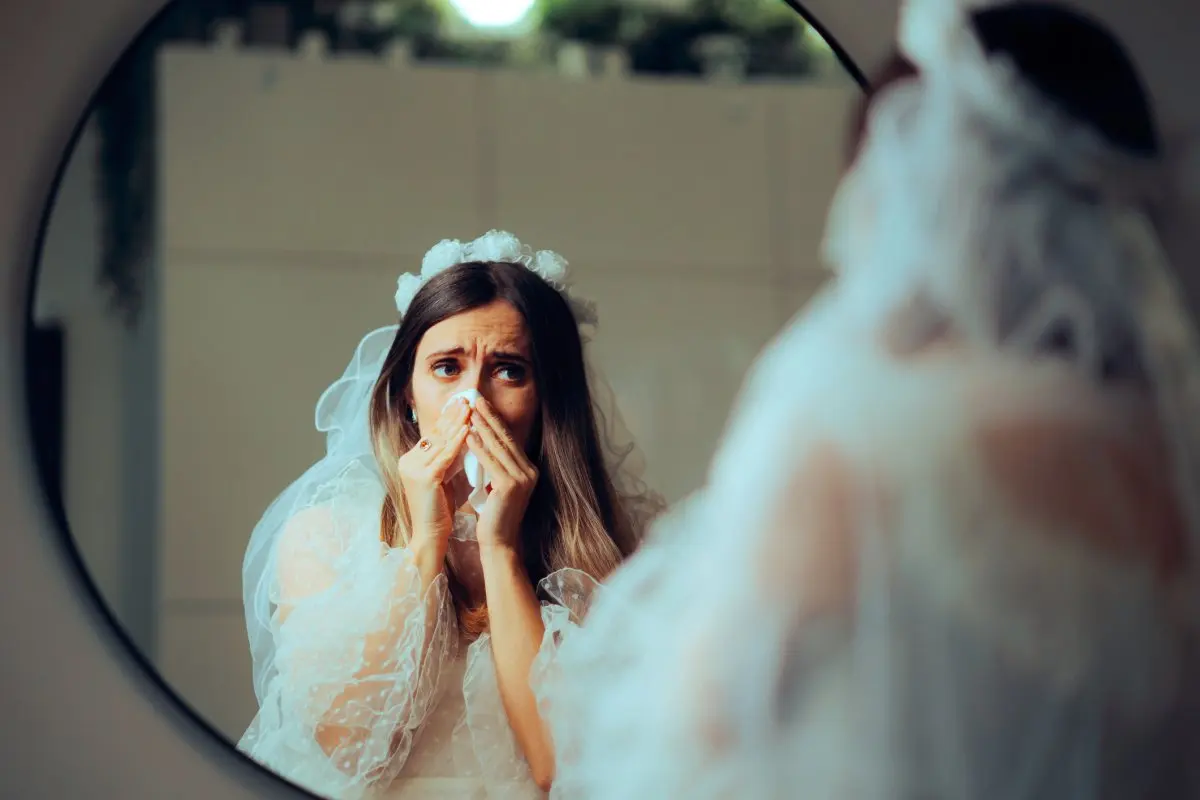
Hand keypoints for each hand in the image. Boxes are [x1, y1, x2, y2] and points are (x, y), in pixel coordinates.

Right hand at [397, 397, 470, 551]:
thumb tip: (468, 436)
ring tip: (470, 408)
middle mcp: (409, 461)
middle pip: (435, 433)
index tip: (462, 404)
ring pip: (440, 441)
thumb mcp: (447, 477)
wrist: (431, 535)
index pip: (433, 434)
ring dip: (457, 422)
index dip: (447, 419)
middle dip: (453, 415)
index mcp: (411, 460)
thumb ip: (452, 458)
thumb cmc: (441, 510)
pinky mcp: (424, 477)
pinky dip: (457, 441)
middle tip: (467, 398)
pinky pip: (445, 455)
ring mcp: (414, 468)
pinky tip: (468, 429)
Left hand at [467, 398, 538, 551]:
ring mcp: (522, 478)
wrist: (499, 542)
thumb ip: (493, 465)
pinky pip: (492, 462)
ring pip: (499, 447)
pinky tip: (469, 435)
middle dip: (489, 416)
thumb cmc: (493, 515)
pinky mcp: (511, 486)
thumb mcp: (495, 485)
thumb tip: (478, 441)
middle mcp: (529, 471)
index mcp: (527, 469)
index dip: (494, 420)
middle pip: (505, 438)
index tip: (481, 404)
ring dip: (483, 427)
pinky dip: (479, 448)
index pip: (508, 439)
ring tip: (469, 411)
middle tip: (475, 398)